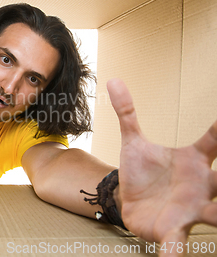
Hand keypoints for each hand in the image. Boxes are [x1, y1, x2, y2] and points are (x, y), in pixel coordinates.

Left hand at [107, 78, 216, 255]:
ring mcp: (190, 209)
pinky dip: (175, 252)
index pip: (214, 141)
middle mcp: (200, 186)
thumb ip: (127, 112)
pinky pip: (177, 243)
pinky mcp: (172, 229)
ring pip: (213, 215)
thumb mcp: (134, 141)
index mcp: (194, 161)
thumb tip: (113, 80)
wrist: (129, 200)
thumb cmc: (142, 172)